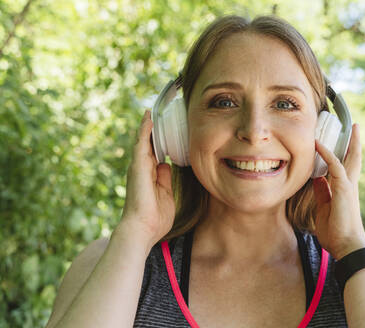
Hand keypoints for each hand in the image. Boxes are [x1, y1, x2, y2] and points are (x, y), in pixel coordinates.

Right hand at [118, 110, 175, 248]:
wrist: (143, 229)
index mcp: (150, 175)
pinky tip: (149, 118)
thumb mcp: (166, 194)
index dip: (158, 140)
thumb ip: (165, 179)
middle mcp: (142, 169)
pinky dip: (145, 130)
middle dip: (152, 129)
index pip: (154, 152)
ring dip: (147, 125)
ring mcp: (138, 167)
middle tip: (157, 112)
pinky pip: (141, 144)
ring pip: (142, 141)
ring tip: (151, 110)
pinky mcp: (138, 166)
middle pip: (147, 144)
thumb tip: (166, 165)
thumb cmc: (155, 218)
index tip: (165, 128)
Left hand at [312, 123, 364, 259]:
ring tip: (351, 127)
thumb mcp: (324, 209)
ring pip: (350, 158)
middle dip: (354, 143)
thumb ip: (322, 193)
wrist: (346, 246)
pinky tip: (318, 144)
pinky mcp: (343, 189)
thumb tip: (317, 180)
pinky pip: (335, 166)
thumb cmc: (336, 233)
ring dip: (350, 142)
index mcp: (345, 190)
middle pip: (354, 159)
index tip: (336, 143)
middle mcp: (349, 185)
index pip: (345, 167)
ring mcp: (348, 186)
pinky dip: (327, 154)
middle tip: (355, 128)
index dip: (342, 154)